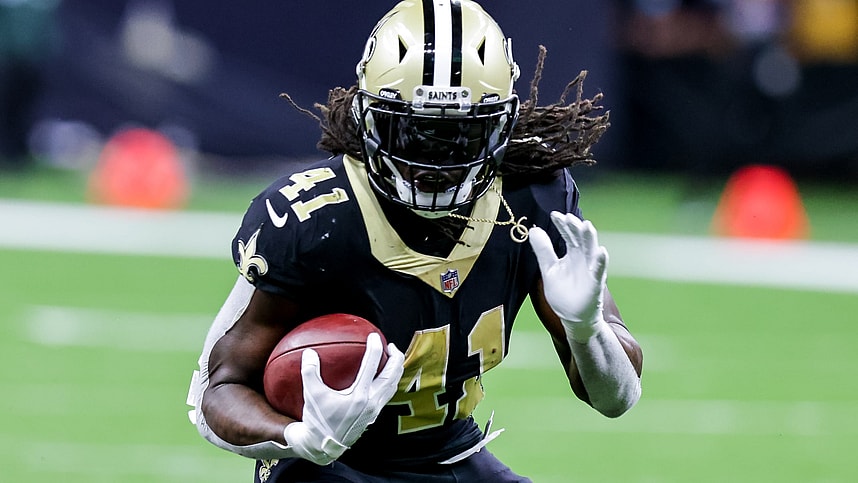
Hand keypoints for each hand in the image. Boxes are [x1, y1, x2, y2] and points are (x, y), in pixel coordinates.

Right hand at [283, 332, 404, 464]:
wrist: (323, 447)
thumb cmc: (317, 421)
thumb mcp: (311, 395)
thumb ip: (310, 371)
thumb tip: (309, 352)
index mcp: (359, 395)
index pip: (372, 365)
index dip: (375, 347)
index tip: (374, 336)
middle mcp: (371, 402)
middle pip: (393, 375)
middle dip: (395, 357)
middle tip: (390, 345)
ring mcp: (374, 410)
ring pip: (393, 385)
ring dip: (395, 370)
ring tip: (391, 358)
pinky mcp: (373, 415)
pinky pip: (387, 394)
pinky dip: (389, 381)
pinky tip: (381, 377)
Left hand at [529, 211, 608, 341]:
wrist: (573, 318)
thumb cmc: (564, 292)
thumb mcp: (549, 269)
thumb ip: (543, 251)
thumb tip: (533, 229)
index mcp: (572, 254)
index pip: (568, 235)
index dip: (562, 225)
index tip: (554, 215)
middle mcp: (583, 258)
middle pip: (580, 239)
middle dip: (575, 227)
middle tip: (568, 217)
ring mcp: (591, 270)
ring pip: (591, 251)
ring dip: (589, 238)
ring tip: (586, 225)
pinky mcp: (595, 284)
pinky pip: (599, 271)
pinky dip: (600, 261)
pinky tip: (601, 251)